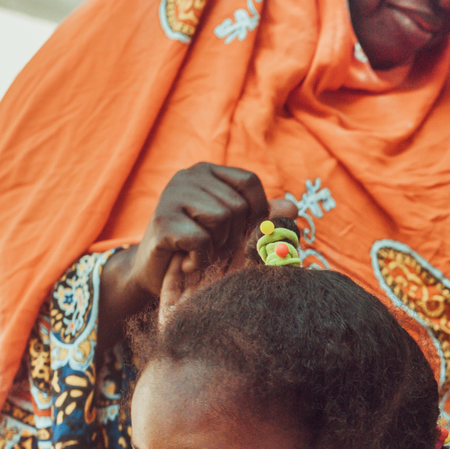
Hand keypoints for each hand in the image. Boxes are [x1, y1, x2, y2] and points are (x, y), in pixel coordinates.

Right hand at [99, 164, 298, 355]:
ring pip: (221, 218)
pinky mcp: (162, 221)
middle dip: (232, 235)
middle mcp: (188, 176)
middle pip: (237, 204)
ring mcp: (172, 195)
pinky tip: (188, 262)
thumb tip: (293, 208)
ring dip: (216, 246)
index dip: (256, 211)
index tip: (242, 233)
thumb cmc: (201, 249)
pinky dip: (200, 258)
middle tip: (212, 246)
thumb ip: (264, 219)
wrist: (156, 275)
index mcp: (209, 173)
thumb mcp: (236, 232)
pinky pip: (201, 239)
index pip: (249, 181)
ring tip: (200, 252)